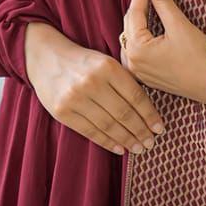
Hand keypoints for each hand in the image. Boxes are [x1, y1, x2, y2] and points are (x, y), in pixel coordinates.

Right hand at [24, 21, 165, 155]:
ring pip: (108, 125)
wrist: (45, 57)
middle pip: (124, 114)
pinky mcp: (62, 111)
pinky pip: (90, 131)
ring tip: (139, 148)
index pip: (135, 96)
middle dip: (141, 131)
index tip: (160, 128)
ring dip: (127, 140)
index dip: (150, 115)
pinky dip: (107, 142)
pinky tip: (120, 148)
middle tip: (151, 143)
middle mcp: (92, 82)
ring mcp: (75, 98)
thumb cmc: (83, 61)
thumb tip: (148, 112)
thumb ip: (124, 81)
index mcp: (108, 66)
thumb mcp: (105, 62)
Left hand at [121, 0, 205, 105]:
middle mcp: (131, 62)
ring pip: (130, 37)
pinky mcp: (145, 76)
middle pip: (129, 25)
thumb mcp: (179, 25)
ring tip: (146, 3)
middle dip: (138, 4)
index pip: (134, 12)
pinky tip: (145, 28)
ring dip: (136, 21)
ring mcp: (137, 71)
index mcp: (137, 49)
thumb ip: (163, 2)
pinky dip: (139, 36)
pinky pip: (135, 51)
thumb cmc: (198, 57)